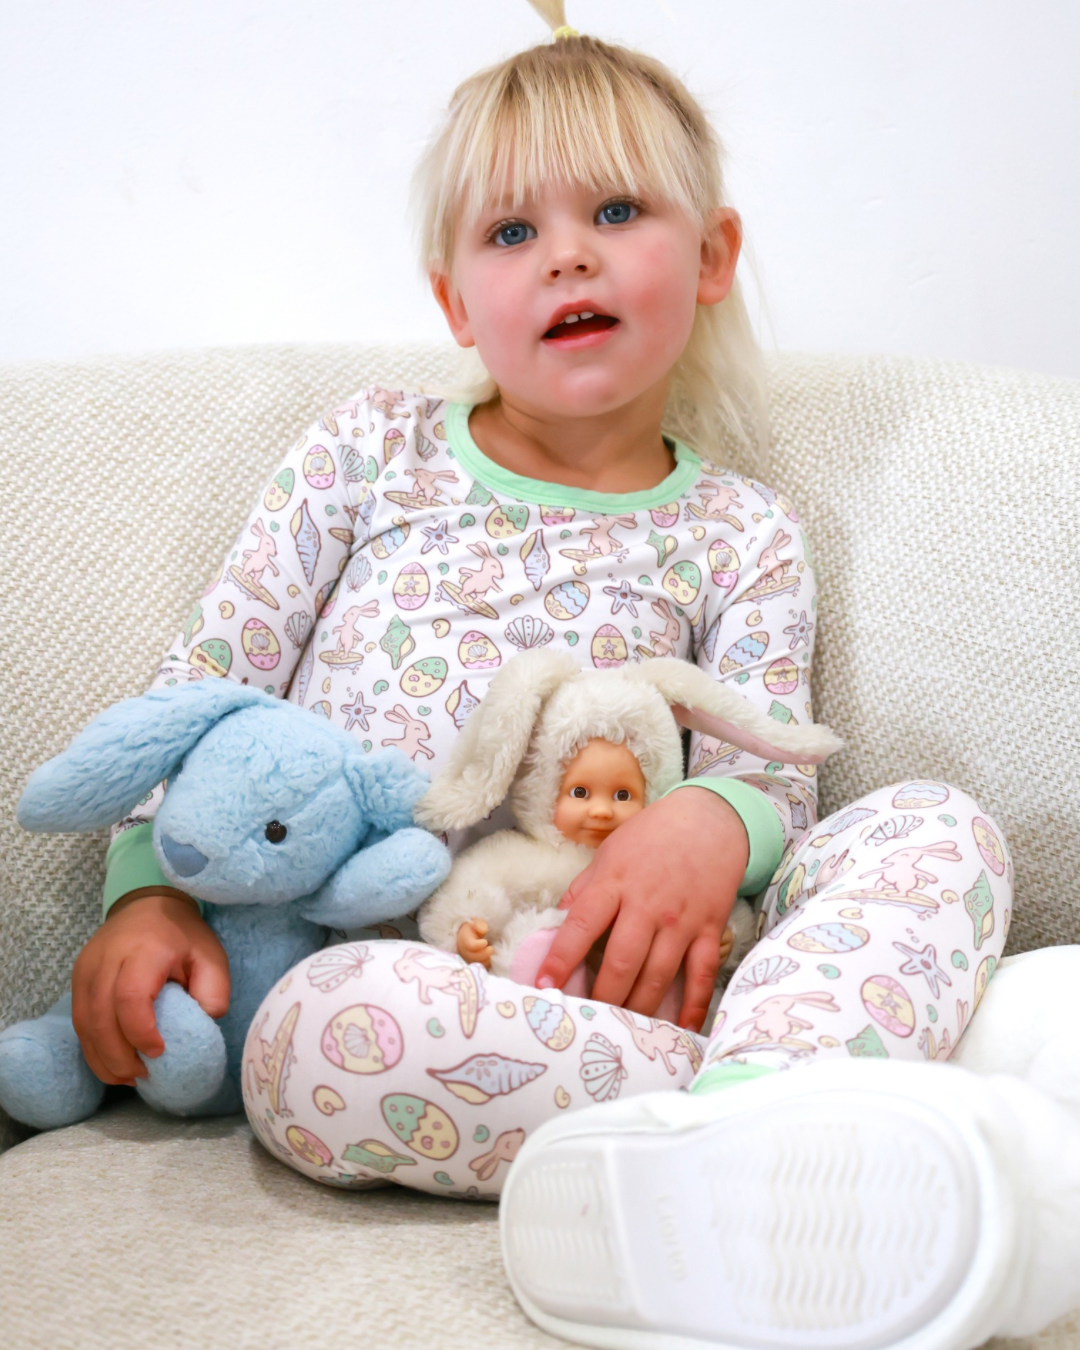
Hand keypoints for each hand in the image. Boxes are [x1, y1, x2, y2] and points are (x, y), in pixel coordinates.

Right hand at [71, 891, 230, 1086]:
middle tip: (144, 1076)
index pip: (130, 997)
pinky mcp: (78, 979)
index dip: (140, 1032)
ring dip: (103, 1058)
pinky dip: (94, 1048)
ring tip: (130, 1077)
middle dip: (119, 1056)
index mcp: (143, 950)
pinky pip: (80, 1021)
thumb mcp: (211, 957)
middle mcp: (106, 959)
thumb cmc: (183, 935)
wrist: (147, 904)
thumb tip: (201, 1028)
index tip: (160, 1052)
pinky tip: (114, 1064)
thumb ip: (213, 992)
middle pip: (100, 1017)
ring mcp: (86, 969)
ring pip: (84, 1024)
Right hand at [456, 917, 493, 967]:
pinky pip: (482, 967)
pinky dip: (488, 963)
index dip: (479, 945)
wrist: (469, 935)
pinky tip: (492, 957)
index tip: (485, 941)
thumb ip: (479, 924)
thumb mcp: (476, 922)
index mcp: (464, 940)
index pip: (470, 945)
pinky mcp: (474, 964)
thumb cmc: (474, 928)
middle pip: (474, 957)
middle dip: (485, 953)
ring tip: (492, 953)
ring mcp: (469, 959)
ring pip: (478, 963)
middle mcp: (465, 951)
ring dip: (487, 959)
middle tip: (492, 948)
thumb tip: (484, 930)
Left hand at [535, 788, 748, 1031]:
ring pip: (658, 976)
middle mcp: (648, 905)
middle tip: (588, 1019)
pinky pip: (702, 975)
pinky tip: (680, 1028)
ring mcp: (682, 921)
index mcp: (616, 882)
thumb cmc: (653, 836)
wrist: (710, 820)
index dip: (561, 957)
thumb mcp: (609, 852)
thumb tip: (558, 922)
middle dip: (602, 997)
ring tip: (622, 1029)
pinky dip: (693, 1005)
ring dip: (639, 1008)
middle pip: (622, 963)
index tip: (544, 985)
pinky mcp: (710, 930)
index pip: (582, 925)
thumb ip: (583, 889)